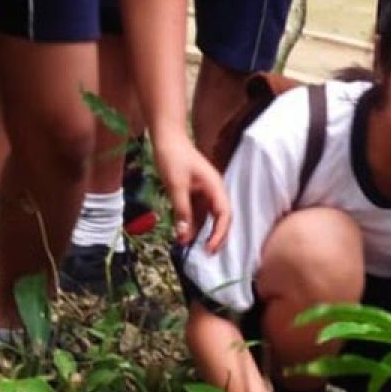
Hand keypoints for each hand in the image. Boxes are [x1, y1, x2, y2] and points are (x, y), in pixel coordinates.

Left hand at [153, 131, 230, 250]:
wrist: (166, 137)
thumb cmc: (173, 157)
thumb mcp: (176, 185)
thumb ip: (182, 211)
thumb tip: (184, 237)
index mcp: (215, 187)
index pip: (224, 215)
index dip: (219, 234)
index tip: (209, 249)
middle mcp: (214, 191)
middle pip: (221, 219)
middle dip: (215, 237)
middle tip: (206, 254)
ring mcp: (205, 192)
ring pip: (208, 218)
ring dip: (202, 232)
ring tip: (192, 248)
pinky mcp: (195, 193)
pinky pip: (197, 212)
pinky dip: (192, 224)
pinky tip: (184, 234)